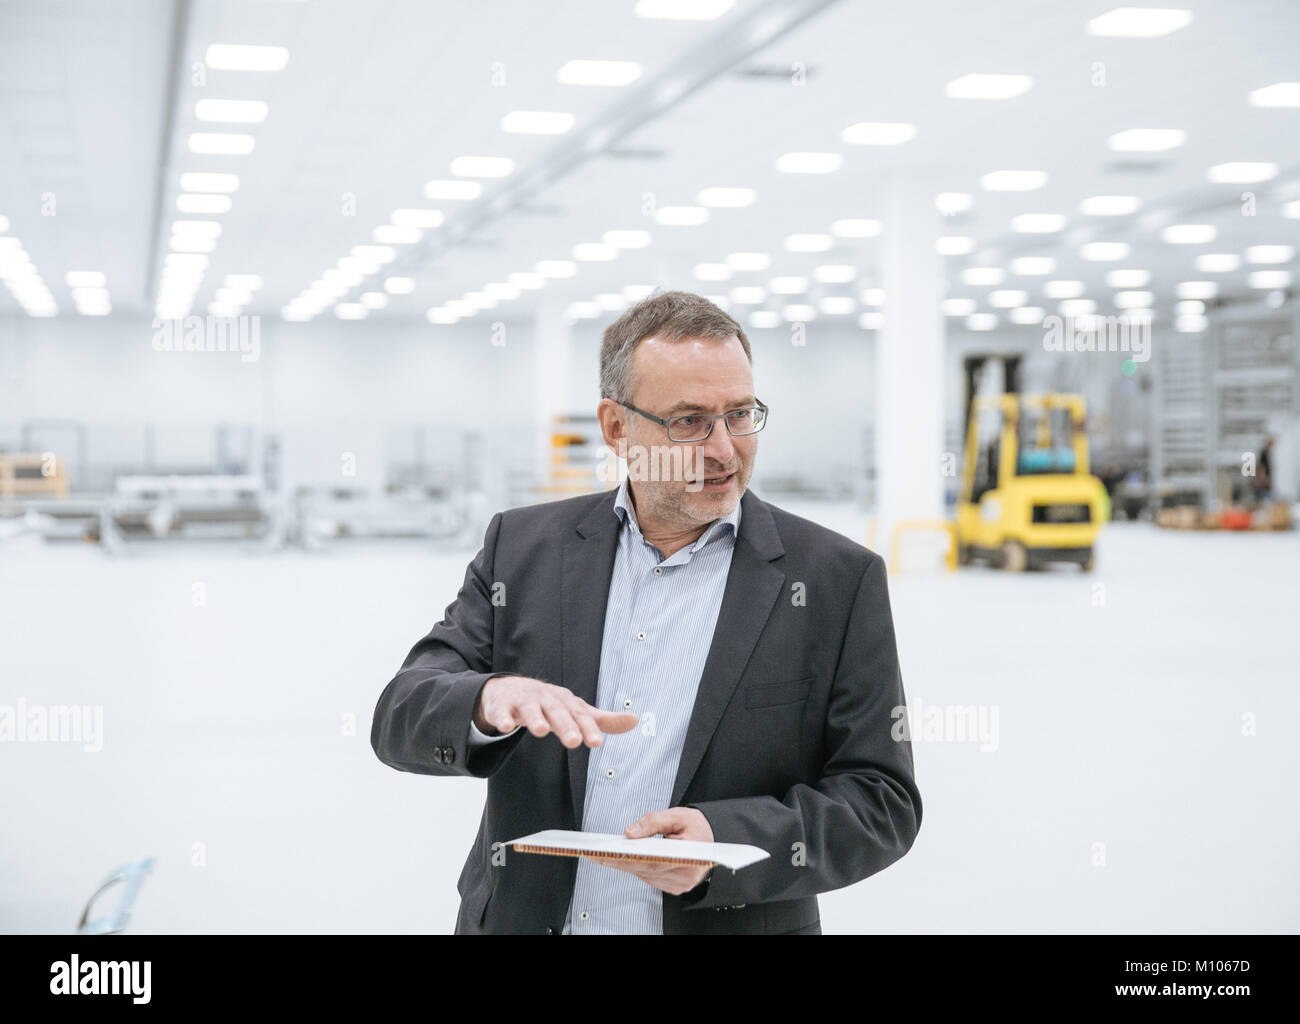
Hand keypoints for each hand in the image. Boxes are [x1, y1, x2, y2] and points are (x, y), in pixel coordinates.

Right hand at [474, 675, 637, 748]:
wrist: (510, 690)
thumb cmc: (548, 704)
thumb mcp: (575, 711)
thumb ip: (601, 720)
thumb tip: (635, 721)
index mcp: (565, 702)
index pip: (579, 715)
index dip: (588, 728)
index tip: (597, 743)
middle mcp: (546, 699)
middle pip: (557, 712)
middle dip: (565, 725)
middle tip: (573, 741)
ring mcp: (523, 702)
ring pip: (530, 710)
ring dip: (536, 719)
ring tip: (541, 731)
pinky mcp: (502, 706)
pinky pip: (501, 712)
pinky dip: (502, 718)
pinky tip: (505, 727)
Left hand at [586, 807, 714, 894]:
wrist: (714, 840)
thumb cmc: (698, 827)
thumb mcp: (678, 815)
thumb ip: (653, 821)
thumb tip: (630, 833)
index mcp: (689, 856)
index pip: (651, 861)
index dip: (627, 859)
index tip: (607, 854)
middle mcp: (685, 875)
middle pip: (645, 870)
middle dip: (620, 861)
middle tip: (598, 854)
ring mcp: (680, 884)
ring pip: (645, 875)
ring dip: (627, 865)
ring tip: (609, 853)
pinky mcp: (675, 887)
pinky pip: (651, 878)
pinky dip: (638, 868)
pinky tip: (628, 859)